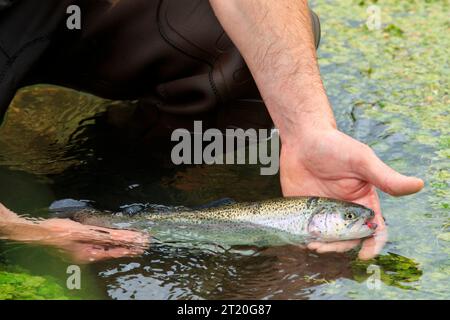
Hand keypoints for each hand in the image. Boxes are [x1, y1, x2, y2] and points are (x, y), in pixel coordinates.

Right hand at [0, 203, 149, 262]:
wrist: (35, 234)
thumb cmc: (58, 232)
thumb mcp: (83, 232)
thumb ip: (102, 235)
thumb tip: (120, 237)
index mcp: (90, 254)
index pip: (115, 251)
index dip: (130, 246)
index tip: (143, 244)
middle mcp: (87, 255)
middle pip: (113, 250)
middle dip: (128, 246)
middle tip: (144, 243)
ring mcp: (81, 252)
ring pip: (106, 248)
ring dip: (119, 244)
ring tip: (134, 242)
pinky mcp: (76, 247)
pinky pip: (97, 245)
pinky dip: (108, 242)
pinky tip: (111, 239)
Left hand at [280, 128, 423, 258]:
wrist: (303, 138)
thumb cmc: (335, 146)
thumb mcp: (362, 160)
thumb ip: (385, 177)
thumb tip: (418, 185)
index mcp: (363, 202)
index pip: (374, 230)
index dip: (372, 245)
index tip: (364, 254)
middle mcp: (344, 211)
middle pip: (348, 239)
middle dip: (340, 247)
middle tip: (325, 246)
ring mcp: (323, 212)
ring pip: (326, 238)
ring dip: (322, 246)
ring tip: (311, 243)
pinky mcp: (303, 210)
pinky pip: (305, 230)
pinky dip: (303, 238)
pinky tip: (299, 239)